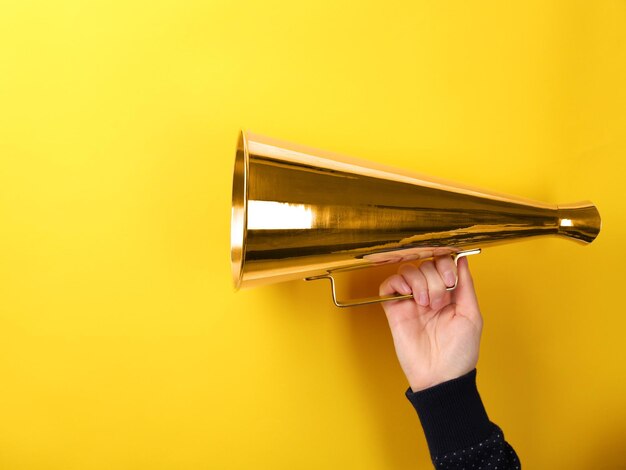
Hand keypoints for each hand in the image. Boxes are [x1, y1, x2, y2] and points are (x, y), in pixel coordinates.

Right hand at [379, 256, 481, 391]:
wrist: (441, 376)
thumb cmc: (460, 352)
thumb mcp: (471, 315)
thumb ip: (466, 285)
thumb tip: (463, 259)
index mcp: (449, 293)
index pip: (442, 261)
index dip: (445, 264)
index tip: (450, 281)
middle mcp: (429, 293)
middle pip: (425, 264)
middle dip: (434, 280)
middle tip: (438, 303)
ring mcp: (411, 301)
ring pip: (407, 270)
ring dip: (418, 282)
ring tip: (424, 303)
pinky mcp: (394, 310)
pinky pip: (388, 285)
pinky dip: (396, 283)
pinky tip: (408, 295)